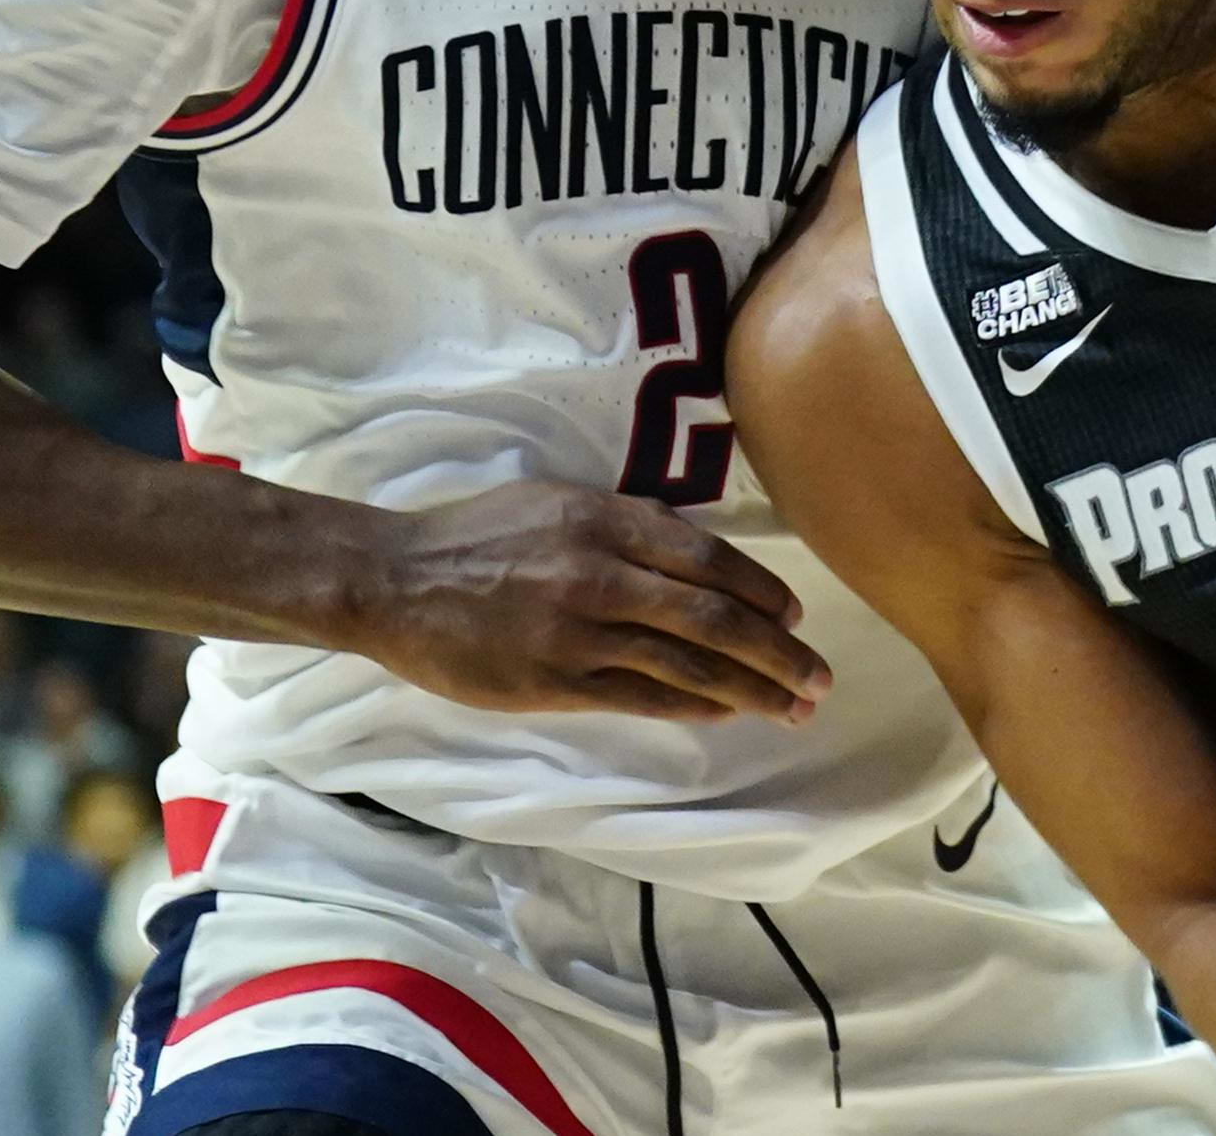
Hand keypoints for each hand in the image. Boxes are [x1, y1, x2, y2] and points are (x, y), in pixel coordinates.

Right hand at [348, 479, 828, 720]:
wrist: (395, 582)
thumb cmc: (478, 535)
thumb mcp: (558, 502)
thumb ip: (626, 524)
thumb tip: (698, 554)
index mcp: (605, 520)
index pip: (708, 558)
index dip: (762, 591)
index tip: (795, 615)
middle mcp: (600, 574)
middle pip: (713, 618)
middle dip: (778, 652)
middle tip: (820, 677)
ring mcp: (578, 633)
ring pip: (686, 666)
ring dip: (751, 690)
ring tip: (792, 707)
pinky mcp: (554, 683)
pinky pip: (641, 699)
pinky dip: (694, 707)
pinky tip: (728, 713)